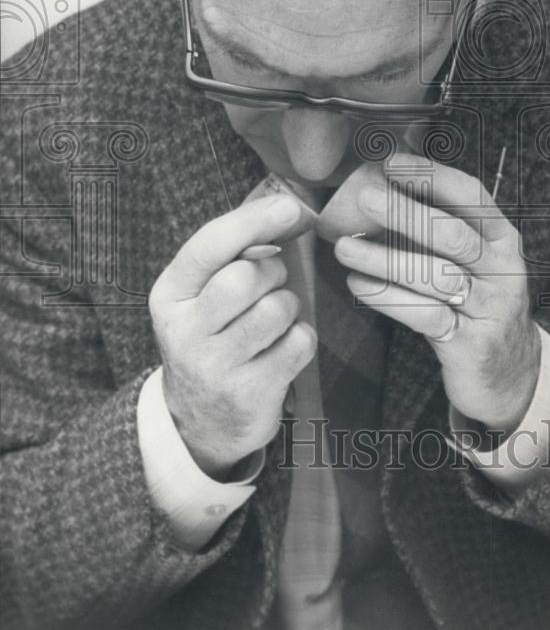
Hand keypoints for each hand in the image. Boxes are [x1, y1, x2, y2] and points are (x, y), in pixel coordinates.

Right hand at [149, 193, 316, 478]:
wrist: (199, 421)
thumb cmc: (213, 338)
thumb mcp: (202, 296)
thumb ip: (235, 252)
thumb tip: (290, 209)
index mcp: (169, 295)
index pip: (209, 246)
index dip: (253, 221)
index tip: (290, 207)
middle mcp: (184, 331)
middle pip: (247, 277)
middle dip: (273, 273)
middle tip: (269, 286)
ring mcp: (214, 367)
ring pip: (277, 309)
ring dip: (288, 307)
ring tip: (272, 322)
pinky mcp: (249, 394)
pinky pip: (299, 343)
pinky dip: (300, 339)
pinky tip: (280, 349)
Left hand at [334, 154, 539, 432]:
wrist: (511, 374)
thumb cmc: (479, 304)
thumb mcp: (472, 262)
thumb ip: (438, 229)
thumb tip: (382, 186)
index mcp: (501, 238)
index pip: (472, 196)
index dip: (432, 176)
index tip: (391, 163)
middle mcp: (501, 268)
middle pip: (452, 234)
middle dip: (406, 213)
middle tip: (364, 198)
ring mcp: (489, 307)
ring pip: (434, 276)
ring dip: (384, 259)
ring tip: (344, 247)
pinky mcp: (469, 344)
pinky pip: (424, 315)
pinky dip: (387, 299)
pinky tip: (358, 285)